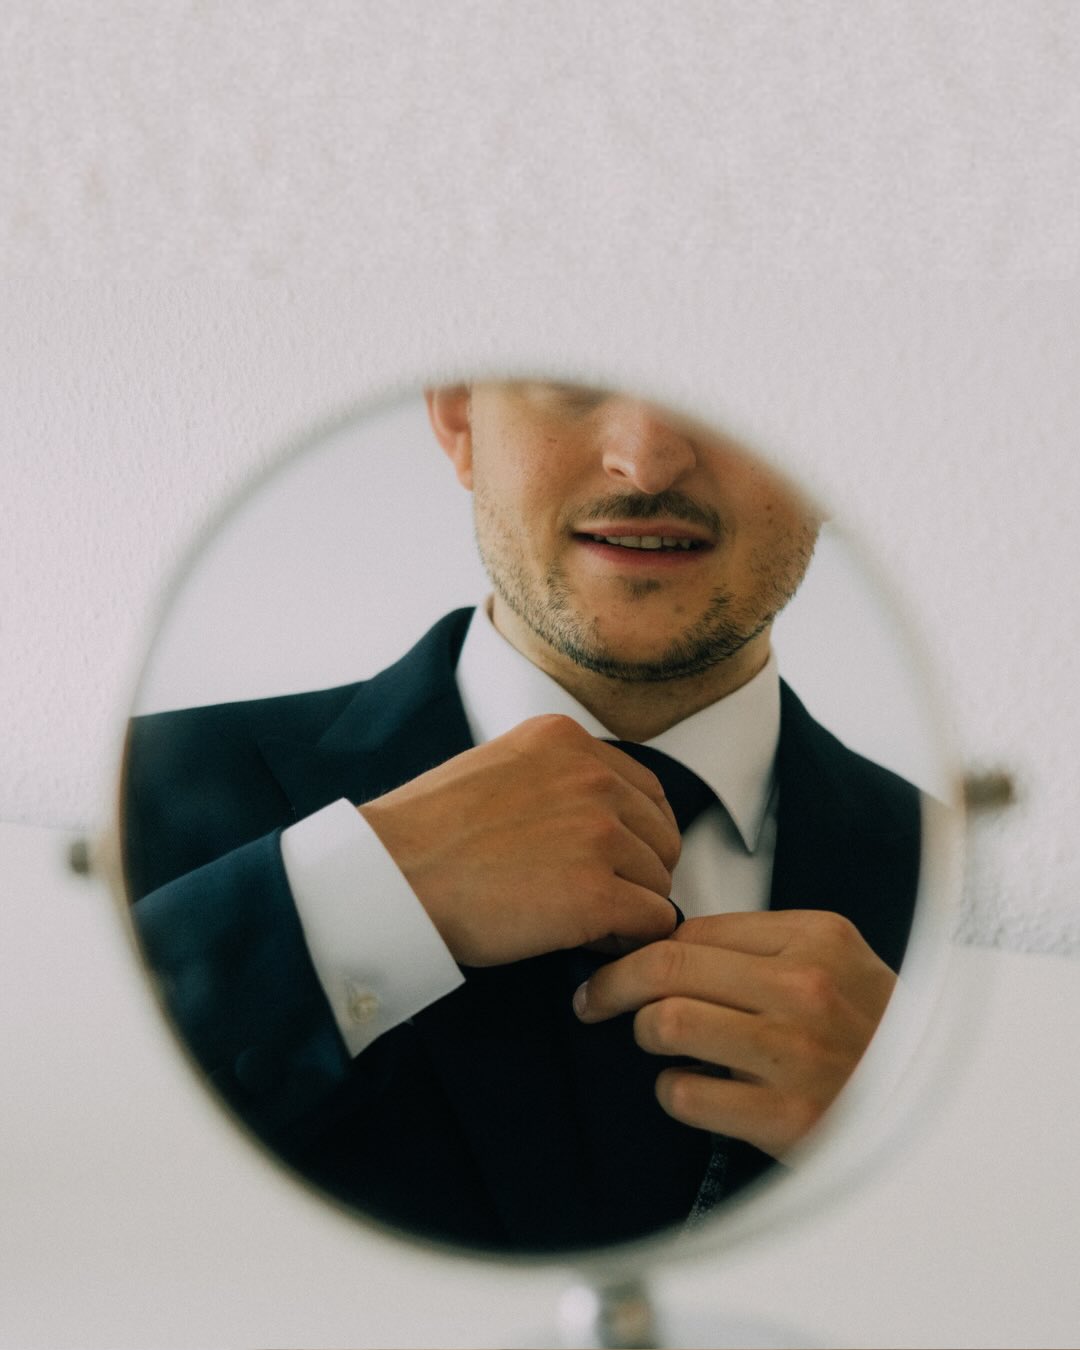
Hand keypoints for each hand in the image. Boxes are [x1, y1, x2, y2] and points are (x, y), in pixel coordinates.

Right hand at [358, 715, 680, 966]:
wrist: (389, 876)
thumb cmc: (425, 833)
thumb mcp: (497, 767)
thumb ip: (552, 779)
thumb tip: (594, 817)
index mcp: (566, 742)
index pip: (646, 791)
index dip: (636, 835)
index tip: (614, 862)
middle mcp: (592, 778)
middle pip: (661, 837)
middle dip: (639, 873)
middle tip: (601, 899)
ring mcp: (598, 835)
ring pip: (659, 882)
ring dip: (631, 908)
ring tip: (583, 923)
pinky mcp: (595, 893)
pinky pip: (653, 922)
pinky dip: (628, 940)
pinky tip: (589, 943)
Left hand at [572, 910, 896, 1157]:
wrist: (928, 1106)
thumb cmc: (868, 1029)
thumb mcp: (832, 962)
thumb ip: (759, 947)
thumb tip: (663, 945)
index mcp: (816, 938)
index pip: (694, 929)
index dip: (642, 945)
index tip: (618, 960)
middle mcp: (807, 989)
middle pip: (668, 965)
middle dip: (613, 982)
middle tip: (593, 998)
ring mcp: (797, 1054)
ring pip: (667, 1022)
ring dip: (644, 1033)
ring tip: (653, 1041)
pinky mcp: (786, 1118)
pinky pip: (684, 1092)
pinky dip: (672, 1090)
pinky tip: (691, 1086)